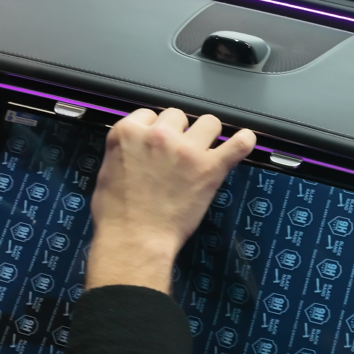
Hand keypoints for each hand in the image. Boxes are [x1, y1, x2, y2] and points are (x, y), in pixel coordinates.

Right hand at [86, 108, 255, 292]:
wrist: (135, 238)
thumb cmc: (117, 213)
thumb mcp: (109, 167)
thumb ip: (128, 147)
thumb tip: (141, 144)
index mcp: (129, 132)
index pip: (150, 115)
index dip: (155, 129)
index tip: (158, 143)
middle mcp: (159, 135)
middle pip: (178, 116)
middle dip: (179, 131)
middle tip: (176, 154)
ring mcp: (186, 150)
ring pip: (208, 122)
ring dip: (206, 134)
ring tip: (202, 150)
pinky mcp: (209, 167)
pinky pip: (238, 144)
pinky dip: (244, 141)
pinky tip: (244, 142)